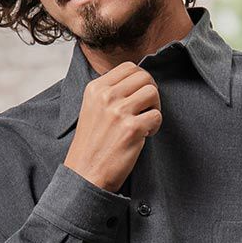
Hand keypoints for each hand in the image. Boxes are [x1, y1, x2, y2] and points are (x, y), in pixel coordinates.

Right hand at [65, 62, 161, 191]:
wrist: (85, 174)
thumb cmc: (91, 146)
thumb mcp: (91, 110)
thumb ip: (109, 93)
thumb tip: (136, 82)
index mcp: (95, 89)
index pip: (128, 67)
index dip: (140, 80)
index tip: (139, 97)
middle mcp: (106, 96)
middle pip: (143, 76)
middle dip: (151, 92)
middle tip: (147, 109)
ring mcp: (119, 112)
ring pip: (152, 92)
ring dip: (155, 107)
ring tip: (146, 122)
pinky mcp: (132, 129)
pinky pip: (156, 116)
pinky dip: (155, 126)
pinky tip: (145, 135)